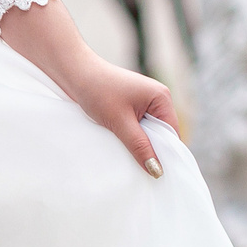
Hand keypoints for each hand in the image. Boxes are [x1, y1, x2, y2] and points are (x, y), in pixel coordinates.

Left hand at [55, 55, 179, 179]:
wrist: (75, 73)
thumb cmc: (98, 92)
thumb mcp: (120, 123)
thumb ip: (140, 146)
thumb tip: (157, 171)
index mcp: (161, 97)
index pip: (172, 133)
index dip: (166, 153)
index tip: (156, 174)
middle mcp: (157, 98)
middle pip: (162, 133)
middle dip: (152, 149)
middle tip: (142, 169)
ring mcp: (145, 101)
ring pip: (149, 131)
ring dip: (140, 143)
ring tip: (131, 157)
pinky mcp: (132, 105)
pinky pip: (139, 126)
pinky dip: (133, 136)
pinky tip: (123, 145)